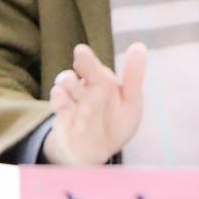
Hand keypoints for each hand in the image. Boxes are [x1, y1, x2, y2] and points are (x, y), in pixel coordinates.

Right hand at [42, 42, 146, 165]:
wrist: (96, 152)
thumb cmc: (116, 122)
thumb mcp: (130, 101)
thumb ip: (133, 76)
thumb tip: (139, 46)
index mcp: (101, 82)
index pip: (94, 69)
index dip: (88, 61)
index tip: (80, 51)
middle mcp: (83, 90)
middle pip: (79, 75)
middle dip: (81, 65)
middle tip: (80, 54)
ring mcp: (71, 104)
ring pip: (65, 89)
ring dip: (67, 84)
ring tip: (68, 80)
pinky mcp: (63, 122)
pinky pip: (59, 110)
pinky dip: (59, 104)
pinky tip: (62, 101)